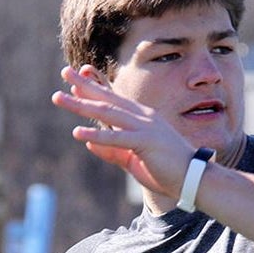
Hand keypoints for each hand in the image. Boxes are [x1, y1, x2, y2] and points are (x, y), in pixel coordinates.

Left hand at [51, 65, 193, 198]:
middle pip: (108, 98)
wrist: (194, 180)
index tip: (75, 79)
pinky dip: (97, 133)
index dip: (94, 87)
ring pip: (108, 112)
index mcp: (142, 119)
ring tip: (59, 98)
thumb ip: (111, 150)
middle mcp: (143, 117)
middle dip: (84, 85)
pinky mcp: (147, 142)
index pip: (114, 100)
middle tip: (64, 72)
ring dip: (81, 104)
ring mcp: (146, 127)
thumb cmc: (166, 171)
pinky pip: (117, 137)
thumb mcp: (132, 160)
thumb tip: (89, 143)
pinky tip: (77, 132)